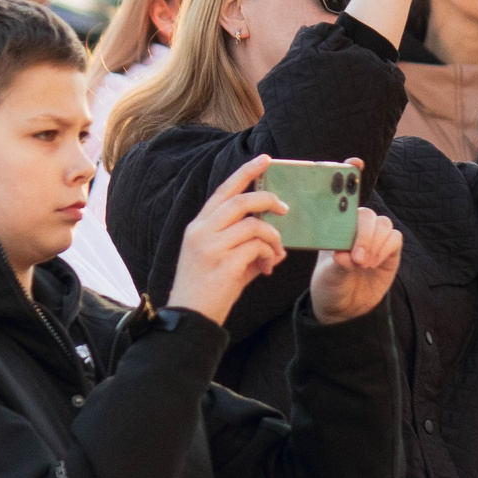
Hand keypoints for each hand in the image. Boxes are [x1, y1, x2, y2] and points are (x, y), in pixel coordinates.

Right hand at [168, 155, 286, 324]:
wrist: (191, 318)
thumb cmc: (206, 290)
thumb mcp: (220, 261)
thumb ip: (246, 247)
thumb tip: (278, 247)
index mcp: (198, 226)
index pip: (223, 191)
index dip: (246, 173)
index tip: (266, 159)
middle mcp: (201, 231)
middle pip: (241, 201)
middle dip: (268, 200)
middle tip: (286, 209)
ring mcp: (211, 247)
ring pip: (254, 224)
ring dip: (273, 237)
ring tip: (277, 253)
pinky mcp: (224, 264)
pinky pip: (258, 247)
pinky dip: (269, 255)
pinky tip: (269, 268)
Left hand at [309, 204, 402, 323]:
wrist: (344, 307)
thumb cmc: (330, 285)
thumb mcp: (329, 277)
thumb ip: (338, 264)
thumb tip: (343, 255)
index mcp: (337, 229)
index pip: (347, 213)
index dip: (350, 226)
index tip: (347, 248)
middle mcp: (357, 230)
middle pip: (368, 216)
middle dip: (365, 236)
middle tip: (358, 260)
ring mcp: (375, 239)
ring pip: (384, 224)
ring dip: (376, 243)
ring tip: (365, 265)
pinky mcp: (389, 251)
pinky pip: (395, 239)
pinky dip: (386, 249)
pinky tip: (375, 264)